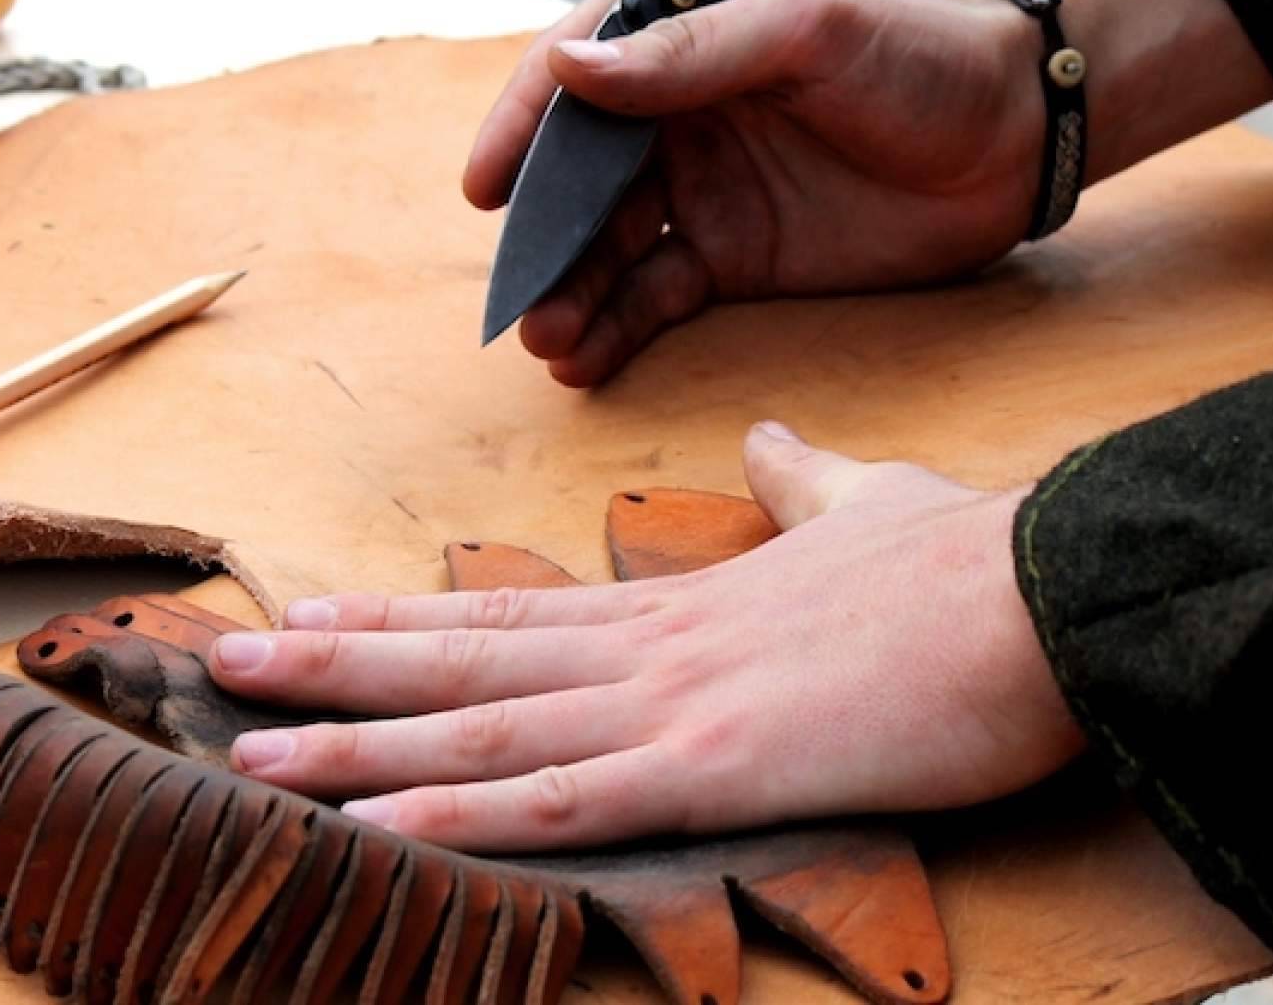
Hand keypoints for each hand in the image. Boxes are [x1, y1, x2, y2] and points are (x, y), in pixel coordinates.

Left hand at [208, 422, 1086, 853]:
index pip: (507, 607)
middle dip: (335, 666)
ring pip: (483, 728)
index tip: (314, 612)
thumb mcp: (865, 506)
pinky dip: (462, 820)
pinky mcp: (719, 768)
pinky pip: (566, 804)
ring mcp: (674, 704)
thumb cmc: (971, 562)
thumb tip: (768, 443)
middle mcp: (648, 647)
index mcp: (678, 604)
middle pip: (462, 657)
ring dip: (360, 745)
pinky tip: (378, 830)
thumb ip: (798, 480)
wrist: (1054, 584)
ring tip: (250, 747)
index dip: (402, 617)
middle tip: (218, 663)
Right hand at [464, 0, 1046, 387]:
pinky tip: (586, 358)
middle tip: (520, 297)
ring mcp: (703, 192)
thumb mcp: (805, 34)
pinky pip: (655, 297)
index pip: (577, 82)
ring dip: (571, 294)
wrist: (1021, 134)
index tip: (485, 189)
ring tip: (550, 341)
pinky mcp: (735, 259)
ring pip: (609, 249)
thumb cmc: (922, 56)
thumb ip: (689, 55)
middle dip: (545, 242)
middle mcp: (678, 116)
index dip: (523, 133)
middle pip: (582, 182)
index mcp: (683, 38)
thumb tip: (571, 68)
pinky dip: (616, 329)